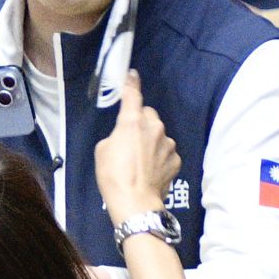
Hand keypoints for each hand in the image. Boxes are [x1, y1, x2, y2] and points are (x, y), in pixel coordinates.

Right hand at [94, 70, 178, 226]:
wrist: (135, 202)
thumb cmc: (113, 175)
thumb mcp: (103, 150)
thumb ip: (116, 135)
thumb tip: (125, 137)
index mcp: (132, 121)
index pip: (133, 95)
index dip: (131, 84)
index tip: (132, 75)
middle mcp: (154, 127)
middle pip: (148, 115)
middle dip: (140, 123)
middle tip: (129, 141)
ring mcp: (168, 143)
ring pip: (158, 134)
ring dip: (151, 141)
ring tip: (140, 161)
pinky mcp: (176, 159)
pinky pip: (166, 151)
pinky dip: (159, 157)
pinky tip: (150, 170)